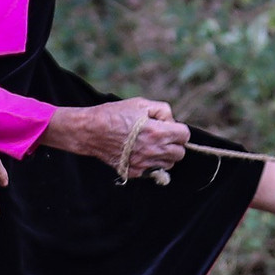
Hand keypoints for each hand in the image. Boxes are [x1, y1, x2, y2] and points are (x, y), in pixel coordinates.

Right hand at [44, 96, 189, 177]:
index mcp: (158, 132)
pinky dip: (151, 163)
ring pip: (169, 164)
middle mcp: (153, 150)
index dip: (178, 129)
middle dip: (174, 143)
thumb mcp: (140, 103)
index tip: (168, 127)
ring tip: (151, 145)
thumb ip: (163, 111)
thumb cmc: (114, 114)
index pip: (185, 136)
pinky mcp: (135, 171)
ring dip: (165, 155)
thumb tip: (171, 122)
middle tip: (161, 136)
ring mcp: (144, 163)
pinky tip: (140, 153)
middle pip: (180, 153)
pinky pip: (153, 171)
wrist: (90, 131)